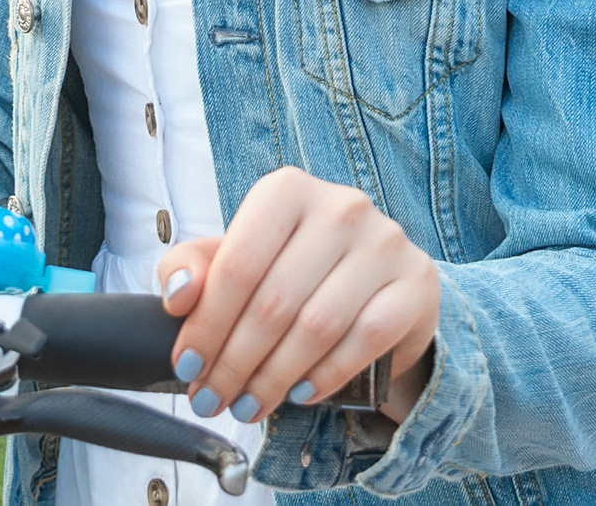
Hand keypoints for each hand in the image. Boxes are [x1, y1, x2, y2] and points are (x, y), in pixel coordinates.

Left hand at [154, 167, 438, 424]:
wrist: (376, 281)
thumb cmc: (292, 268)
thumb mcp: (236, 257)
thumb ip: (194, 267)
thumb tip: (179, 296)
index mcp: (287, 191)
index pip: (238, 263)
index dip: (206, 323)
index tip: (186, 365)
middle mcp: (341, 206)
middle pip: (274, 301)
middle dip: (234, 362)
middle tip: (213, 399)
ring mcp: (385, 241)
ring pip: (317, 325)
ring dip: (274, 377)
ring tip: (248, 405)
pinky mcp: (417, 281)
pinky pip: (365, 338)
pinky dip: (326, 374)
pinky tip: (300, 392)